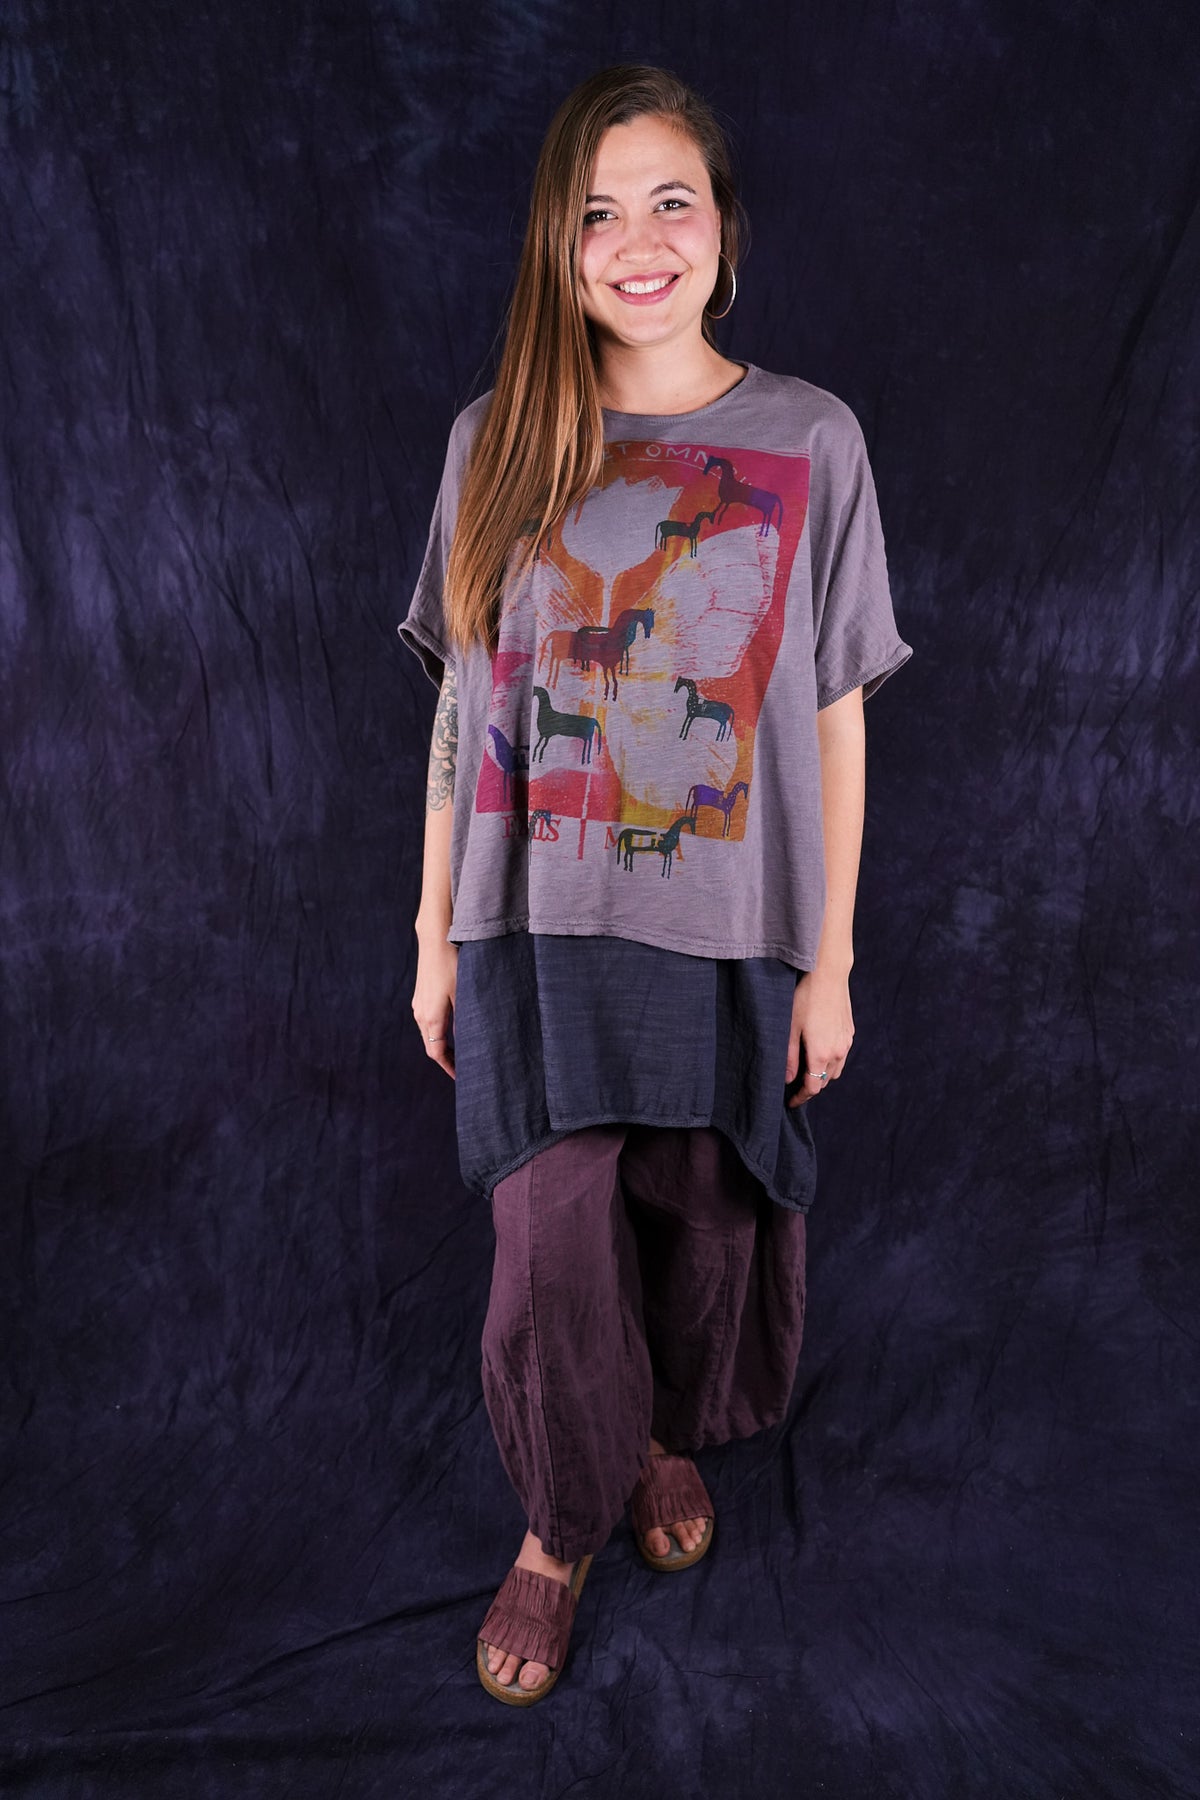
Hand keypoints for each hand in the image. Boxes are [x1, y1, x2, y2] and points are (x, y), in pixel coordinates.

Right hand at [412, 936, 458, 1079]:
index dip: (448, 1067)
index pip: (436, 1052)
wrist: (434, 941)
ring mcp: (418, 1005)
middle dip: (446, 1059)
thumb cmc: (451, 965)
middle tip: (462, 1068)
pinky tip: (450, 1031)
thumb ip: (463, 1019)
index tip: (459, 1076)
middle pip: (431, 1046)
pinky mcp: (419, 997)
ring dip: (441, 1045)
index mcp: (431, 1017)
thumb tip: (468, 1041)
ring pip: (428, 1034)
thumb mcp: (463, 994)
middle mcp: (420, 1014)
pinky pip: (426, 1023)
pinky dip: (437, 1033)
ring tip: (458, 1052)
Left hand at [785, 967, 853, 1107]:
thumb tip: (788, 1079)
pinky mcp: (849, 1031)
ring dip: (822, 1074)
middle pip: (825, 1081)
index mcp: (822, 1054)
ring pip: (836, 1069)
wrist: (828, 974)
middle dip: (811, 1086)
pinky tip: (819, 1049)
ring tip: (806, 1069)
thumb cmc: (805, 998)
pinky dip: (831, 1060)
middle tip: (794, 1085)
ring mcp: (846, 1042)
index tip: (791, 1102)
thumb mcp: (790, 1028)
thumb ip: (789, 1057)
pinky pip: (842, 1054)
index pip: (813, 1088)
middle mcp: (838, 1052)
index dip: (801, 1098)